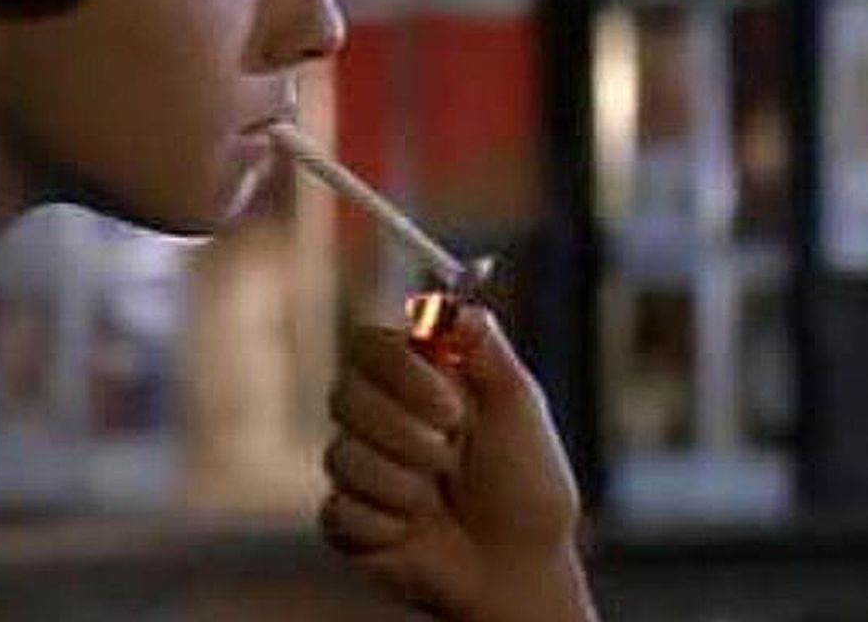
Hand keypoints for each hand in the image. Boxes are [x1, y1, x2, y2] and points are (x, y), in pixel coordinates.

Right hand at [319, 308, 593, 621]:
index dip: (398, 370)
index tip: (450, 405)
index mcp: (418, 382)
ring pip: (341, 457)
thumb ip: (485, 347)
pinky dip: (388, 524)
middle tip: (452, 457)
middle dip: (405, 433)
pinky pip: (339, 510)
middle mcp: (382, 419)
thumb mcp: (519, 406)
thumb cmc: (528, 485)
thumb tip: (451, 301)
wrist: (519, 566)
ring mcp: (361, 471)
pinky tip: (416, 532)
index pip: (367, 345)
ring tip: (441, 502)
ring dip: (405, 484)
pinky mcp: (347, 521)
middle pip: (343, 394)